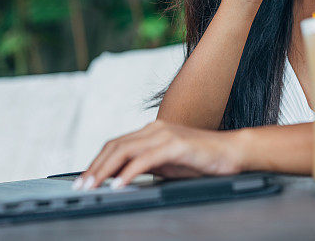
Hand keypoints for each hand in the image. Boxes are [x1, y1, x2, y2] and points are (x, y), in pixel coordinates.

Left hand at [72, 120, 244, 189]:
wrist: (233, 152)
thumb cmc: (202, 160)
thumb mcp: (168, 164)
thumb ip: (146, 165)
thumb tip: (120, 178)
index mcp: (151, 131)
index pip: (116, 144)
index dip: (97, 161)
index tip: (84, 179)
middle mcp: (155, 128)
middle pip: (115, 145)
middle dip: (95, 167)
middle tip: (81, 186)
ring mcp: (165, 135)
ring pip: (125, 150)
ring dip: (105, 170)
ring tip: (93, 186)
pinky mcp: (176, 145)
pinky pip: (145, 159)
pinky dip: (128, 172)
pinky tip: (119, 184)